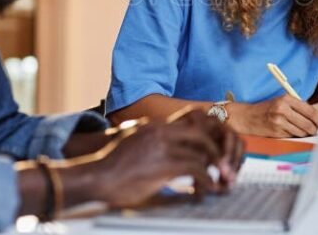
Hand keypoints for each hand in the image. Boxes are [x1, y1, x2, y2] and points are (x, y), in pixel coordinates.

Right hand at [89, 110, 242, 207]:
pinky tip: (203, 192)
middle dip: (216, 152)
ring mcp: (163, 146)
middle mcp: (161, 131)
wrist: (94, 178)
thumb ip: (146, 134)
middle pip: (201, 134)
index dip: (204, 141)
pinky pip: (196, 170)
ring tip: (217, 184)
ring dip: (213, 171)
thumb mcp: (128, 139)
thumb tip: (155, 134)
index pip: (190, 126)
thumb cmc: (108, 165)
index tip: (211, 156)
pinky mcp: (164, 164)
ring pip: (202, 153)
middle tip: (223, 168)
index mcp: (154, 126)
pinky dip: (205, 181)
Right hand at [227, 95, 317, 137]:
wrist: (247, 117)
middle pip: (308, 123)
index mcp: (286, 99)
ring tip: (301, 130)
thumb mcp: (281, 101)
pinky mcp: (276, 133)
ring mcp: (279, 122)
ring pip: (302, 132)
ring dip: (304, 133)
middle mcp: (283, 109)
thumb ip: (297, 107)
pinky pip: (292, 136)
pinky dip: (294, 136)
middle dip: (314, 129)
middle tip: (315, 130)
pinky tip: (290, 132)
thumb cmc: (266, 109)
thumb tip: (316, 117)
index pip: (310, 111)